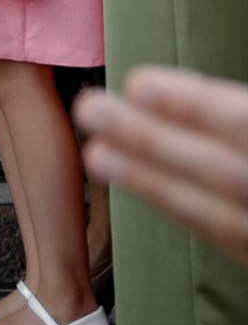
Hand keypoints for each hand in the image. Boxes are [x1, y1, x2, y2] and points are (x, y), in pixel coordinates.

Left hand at [76, 67, 247, 267]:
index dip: (198, 105)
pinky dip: (187, 213)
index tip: (141, 83)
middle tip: (92, 109)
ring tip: (98, 155)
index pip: (247, 124)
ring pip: (222, 217)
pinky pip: (231, 241)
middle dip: (155, 143)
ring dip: (155, 185)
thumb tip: (201, 94)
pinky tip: (147, 189)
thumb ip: (237, 115)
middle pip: (226, 172)